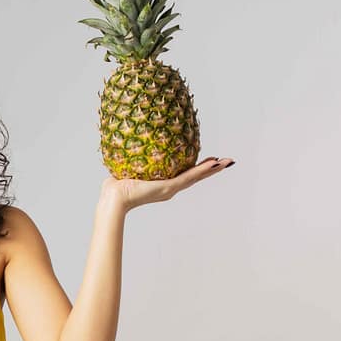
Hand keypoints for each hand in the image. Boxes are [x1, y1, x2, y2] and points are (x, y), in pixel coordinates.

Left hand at [100, 157, 235, 212]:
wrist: (113, 199)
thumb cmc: (114, 187)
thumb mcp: (128, 167)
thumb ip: (133, 158)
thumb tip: (131, 141)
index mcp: (162, 184)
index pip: (183, 173)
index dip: (197, 167)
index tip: (209, 159)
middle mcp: (169, 188)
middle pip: (195, 176)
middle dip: (210, 169)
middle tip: (225, 161)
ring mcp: (170, 189)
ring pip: (196, 177)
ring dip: (212, 170)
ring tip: (227, 162)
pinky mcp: (168, 188)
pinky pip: (188, 177)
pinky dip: (202, 170)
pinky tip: (213, 164)